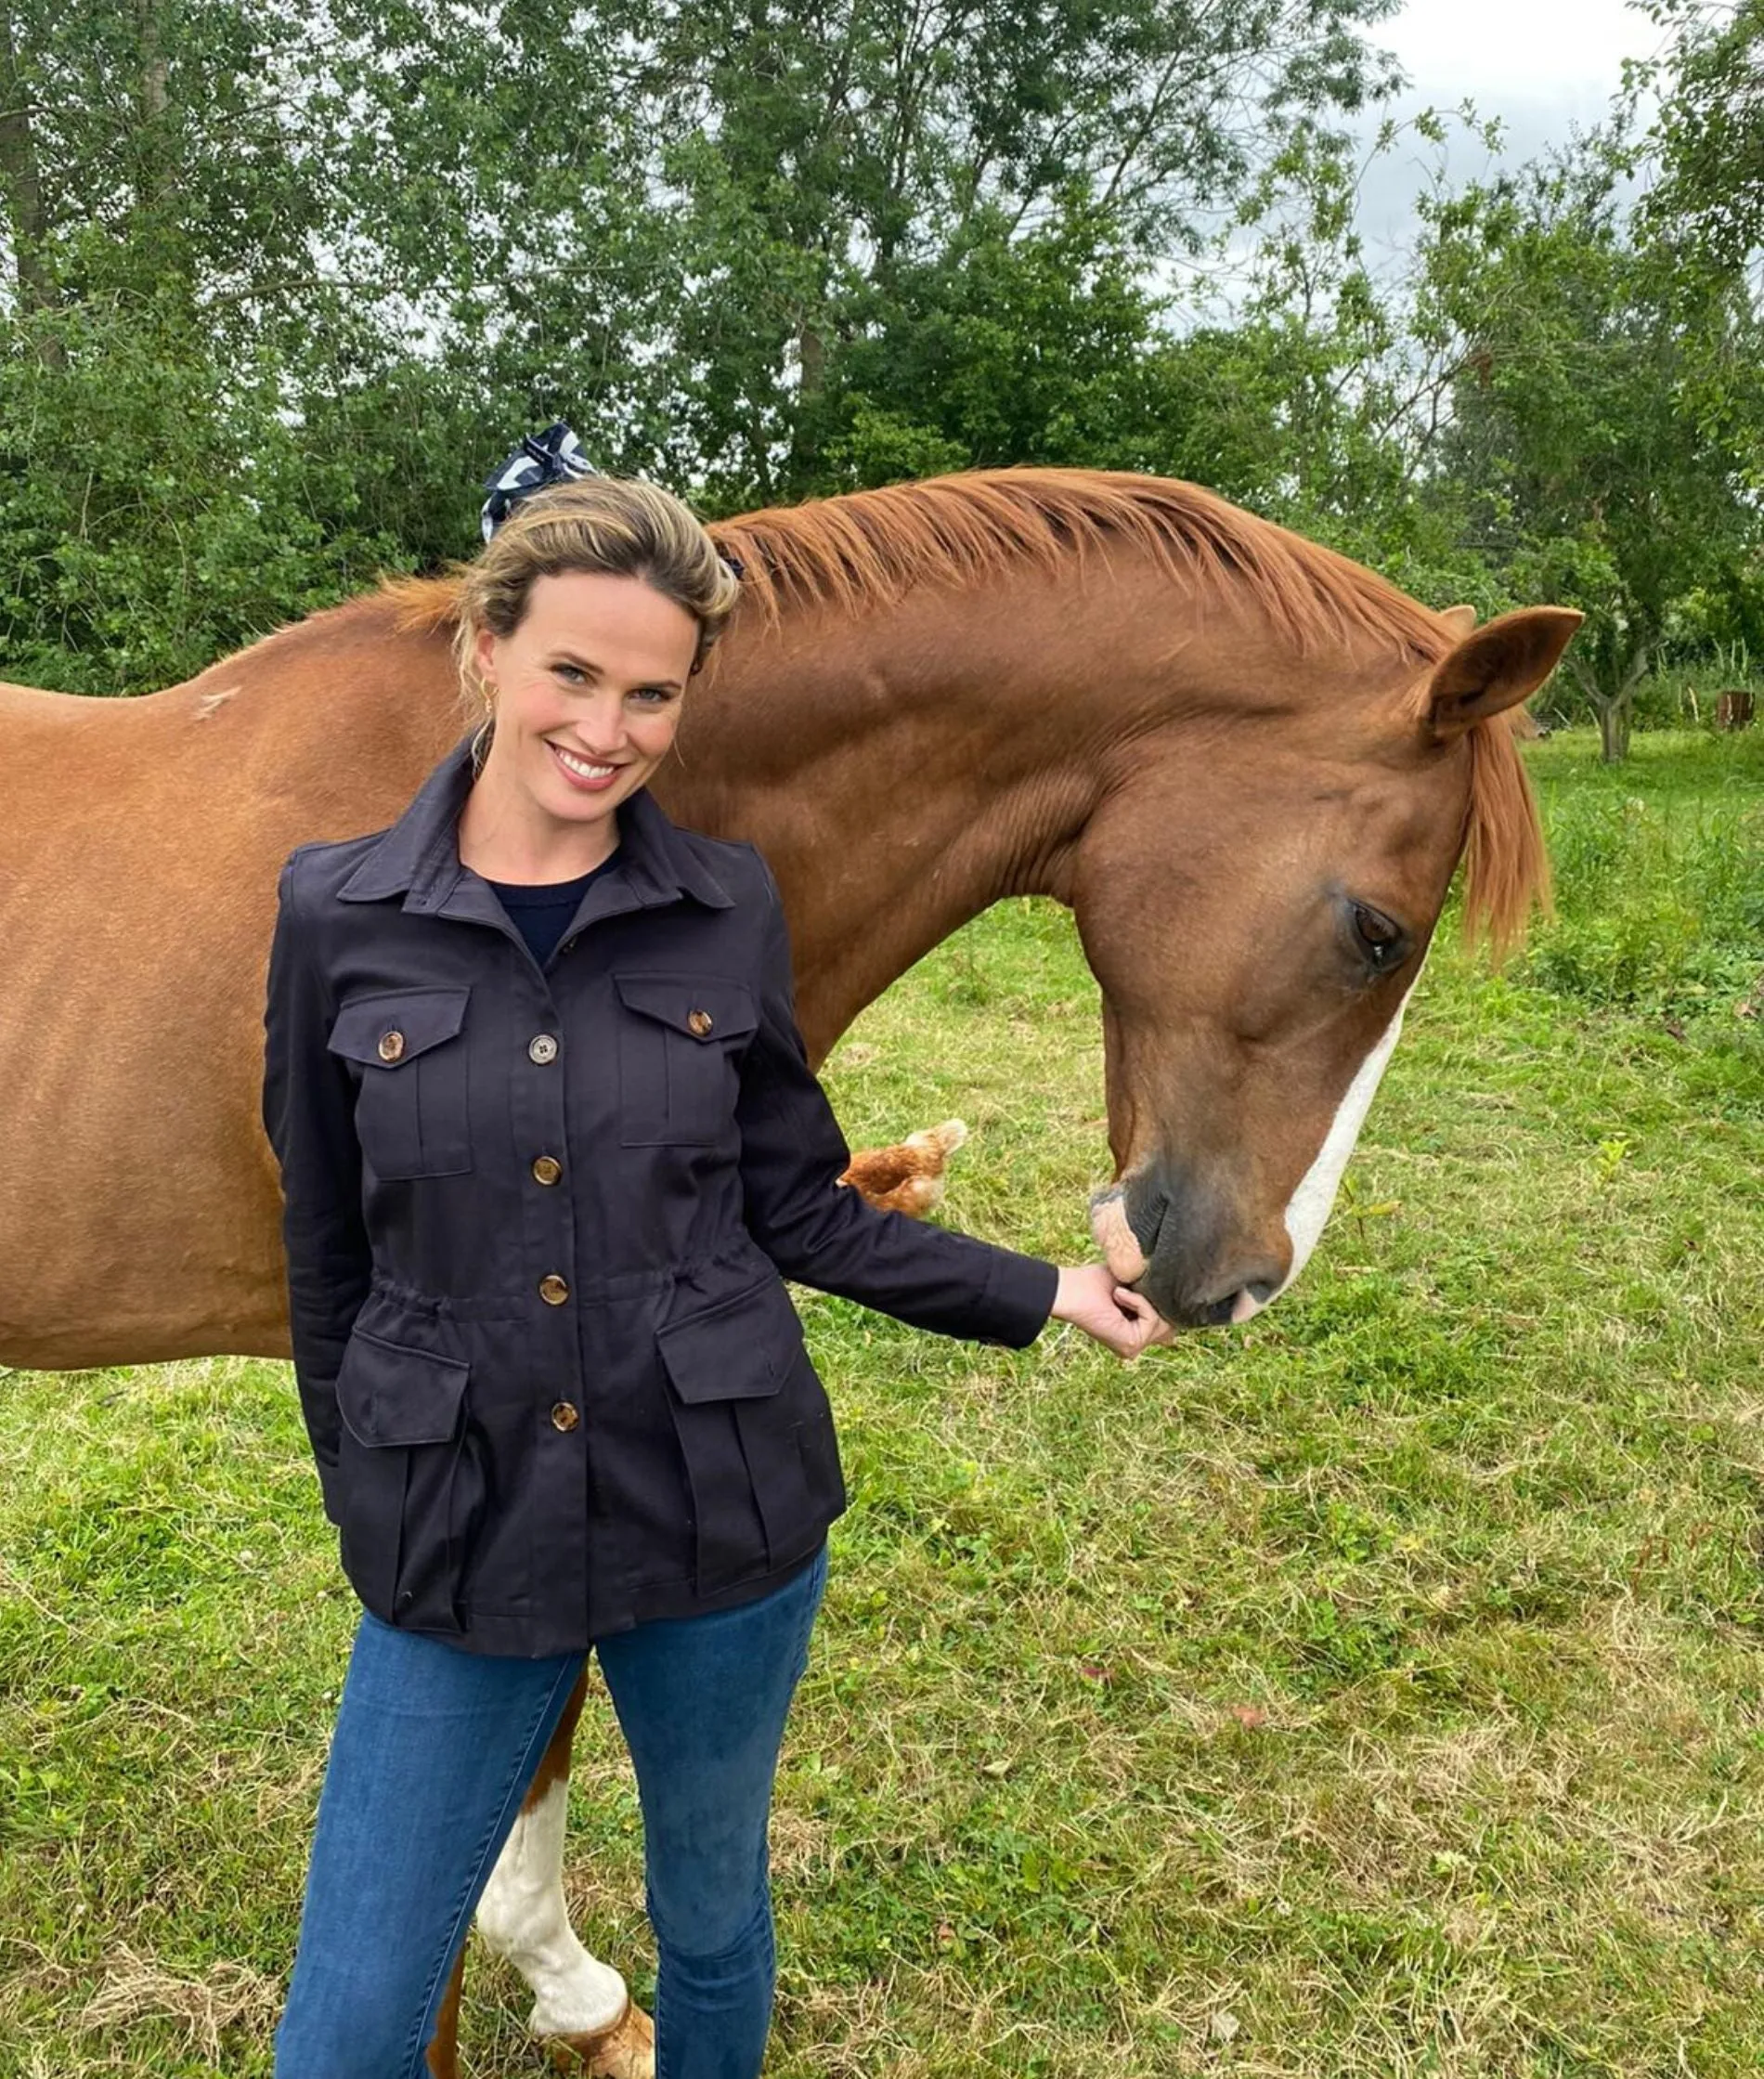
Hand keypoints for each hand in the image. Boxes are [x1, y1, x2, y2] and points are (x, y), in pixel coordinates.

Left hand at [1047, 1262, 1174, 1359]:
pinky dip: (1138, 1302)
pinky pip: (1152, 1319)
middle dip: (1155, 1302)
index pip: (1169, 1323)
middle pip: (1170, 1323)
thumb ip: (1155, 1289)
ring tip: (1119, 1293)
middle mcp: (1135, 1342)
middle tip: (1128, 1291)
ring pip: (1163, 1320)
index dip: (1166, 1303)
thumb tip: (1177, 1286)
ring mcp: (1133, 1346)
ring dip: (1143, 1299)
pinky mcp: (1130, 1345)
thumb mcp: (1135, 1283)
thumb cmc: (1094, 1282)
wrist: (1071, 1289)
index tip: (1148, 1287)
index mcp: (1136, 1330)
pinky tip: (1118, 1297)